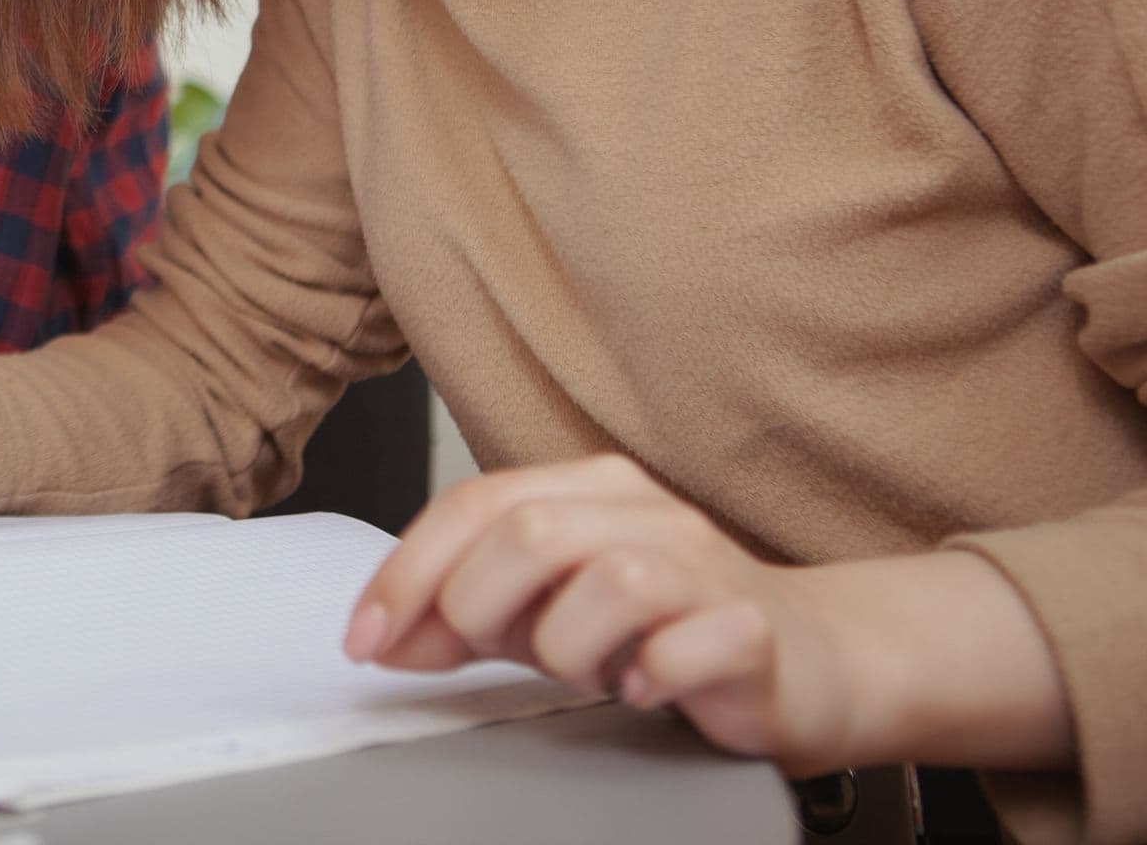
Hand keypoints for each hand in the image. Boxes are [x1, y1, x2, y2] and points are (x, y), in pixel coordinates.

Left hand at [344, 454, 1068, 775]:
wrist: (817, 664)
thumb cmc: (669, 633)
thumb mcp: (549, 618)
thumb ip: (468, 617)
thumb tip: (382, 637)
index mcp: (588, 491)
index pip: (472, 504)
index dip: (406, 573)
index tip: (365, 639)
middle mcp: (646, 513)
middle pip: (527, 532)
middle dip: (481, 607)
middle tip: (497, 656)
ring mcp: (707, 565)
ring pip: (605, 579)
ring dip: (568, 646)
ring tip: (588, 675)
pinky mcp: (755, 628)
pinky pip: (685, 643)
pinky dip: (648, 675)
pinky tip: (644, 691)